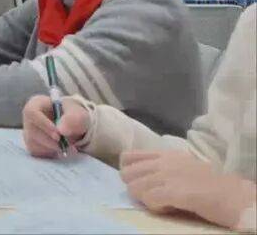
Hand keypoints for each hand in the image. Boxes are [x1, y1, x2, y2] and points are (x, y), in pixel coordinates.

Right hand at [21, 95, 88, 157]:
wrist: (73, 126)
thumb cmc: (72, 115)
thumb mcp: (77, 113)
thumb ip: (72, 119)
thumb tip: (61, 130)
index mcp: (35, 104)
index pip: (32, 113)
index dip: (44, 124)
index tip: (58, 135)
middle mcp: (28, 118)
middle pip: (32, 131)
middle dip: (51, 141)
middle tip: (68, 146)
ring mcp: (28, 132)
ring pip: (34, 143)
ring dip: (53, 148)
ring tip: (69, 146)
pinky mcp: (31, 145)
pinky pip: (37, 152)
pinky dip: (51, 153)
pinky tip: (60, 148)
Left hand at [120, 150, 256, 228]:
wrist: (235, 195)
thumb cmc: (210, 184)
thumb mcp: (182, 166)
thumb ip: (160, 167)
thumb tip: (138, 177)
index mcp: (165, 154)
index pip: (128, 157)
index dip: (129, 173)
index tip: (140, 184)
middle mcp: (163, 161)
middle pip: (127, 174)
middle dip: (136, 188)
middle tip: (154, 196)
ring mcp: (169, 175)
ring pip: (135, 188)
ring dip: (146, 199)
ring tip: (164, 203)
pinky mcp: (176, 191)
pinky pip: (150, 199)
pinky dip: (156, 207)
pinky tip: (170, 208)